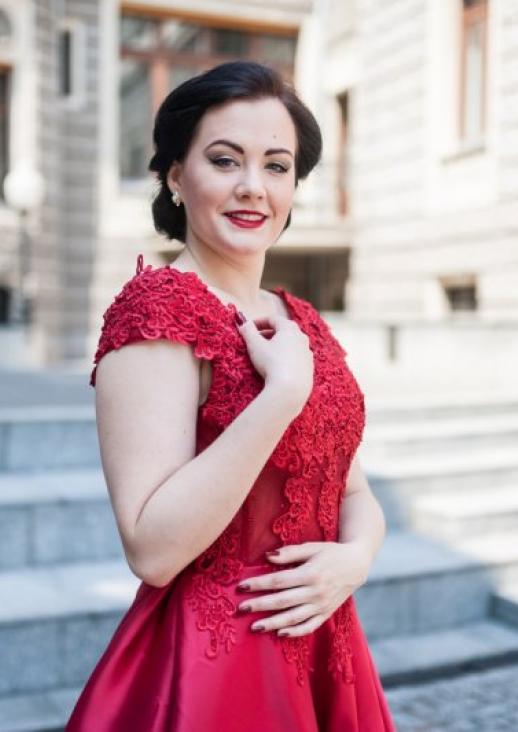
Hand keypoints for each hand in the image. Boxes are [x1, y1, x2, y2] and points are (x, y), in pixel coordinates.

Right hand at [236, 314, 313, 412]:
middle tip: (257, 339)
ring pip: (292, 344)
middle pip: (284, 330)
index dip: (260, 321)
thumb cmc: (272, 363)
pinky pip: (297, 358)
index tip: (249, 327)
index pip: (273, 319)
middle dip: (269, 333)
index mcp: (289, 328)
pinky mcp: (309, 368)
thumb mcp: (255, 346)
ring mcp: (307, 353)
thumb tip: (242, 321)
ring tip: (267, 353)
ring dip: (279, 345)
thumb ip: (248, 331)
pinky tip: (278, 366)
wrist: (290, 389)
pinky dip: (287, 357)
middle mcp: (302, 338)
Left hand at [236, 541, 370, 637]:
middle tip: (240, 609)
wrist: (357, 564)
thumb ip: (290, 552)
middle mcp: (316, 592)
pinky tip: (280, 633)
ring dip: (272, 623)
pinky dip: (295, 632)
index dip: (259, 584)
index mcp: (310, 573)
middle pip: (283, 601)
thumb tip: (267, 556)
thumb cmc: (331, 552)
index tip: (241, 587)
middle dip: (260, 605)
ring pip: (294, 617)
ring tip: (254, 627)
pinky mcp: (326, 613)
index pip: (279, 581)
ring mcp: (321, 605)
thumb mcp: (312, 547)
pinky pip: (310, 626)